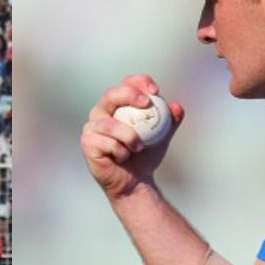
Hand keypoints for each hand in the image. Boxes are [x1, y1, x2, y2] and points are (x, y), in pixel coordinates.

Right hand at [80, 74, 183, 198]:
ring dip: (128, 135)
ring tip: (139, 147)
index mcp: (118, 105)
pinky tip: (123, 157)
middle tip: (146, 104)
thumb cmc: (145, 156)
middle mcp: (101, 112)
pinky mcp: (88, 143)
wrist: (134, 181)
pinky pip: (106, 143)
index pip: (126, 84)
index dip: (139, 82)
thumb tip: (176, 107)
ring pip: (109, 124)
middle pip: (111, 94)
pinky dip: (120, 151)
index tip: (156, 91)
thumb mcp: (162, 136)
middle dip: (129, 95)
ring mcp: (92, 127)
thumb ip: (171, 121)